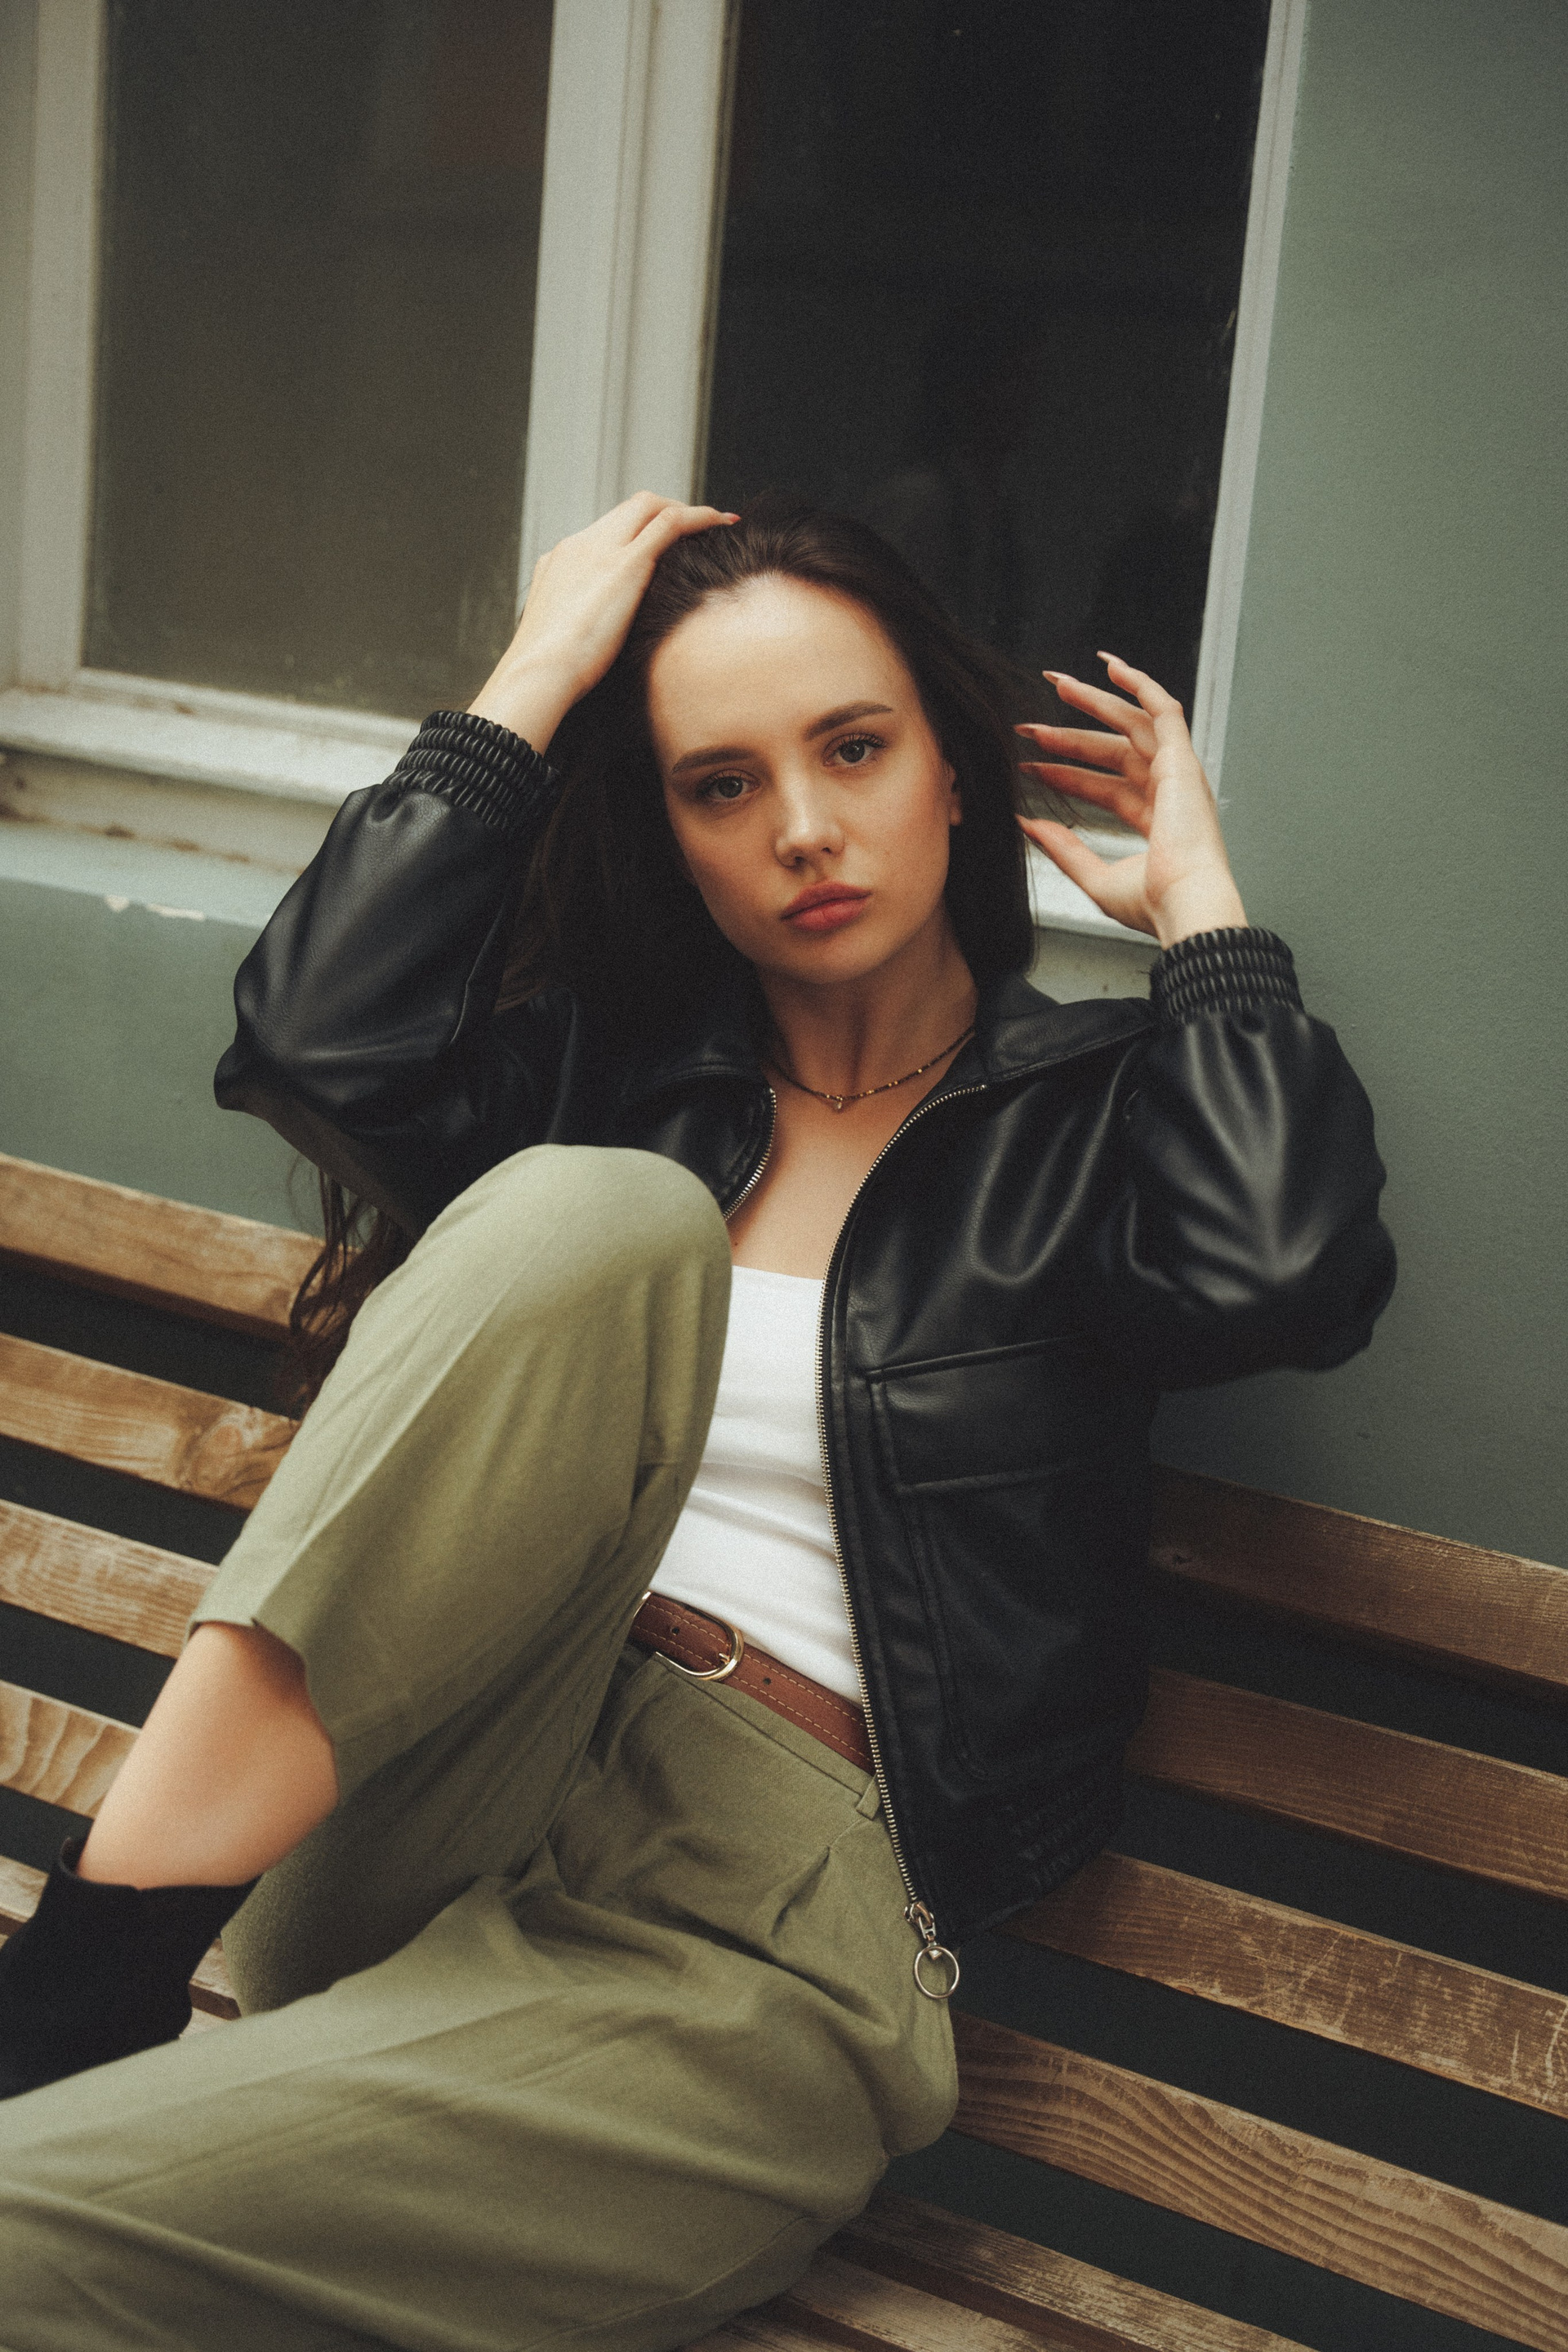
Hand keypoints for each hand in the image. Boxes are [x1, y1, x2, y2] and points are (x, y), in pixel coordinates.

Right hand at [468, 493, 737, 752]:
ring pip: (650, 507)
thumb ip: (577, 631)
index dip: (640, 532)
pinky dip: (699, 518)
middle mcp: (579, 545)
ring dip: (686, 511)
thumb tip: (594, 649)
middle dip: (667, 512)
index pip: (607, 531)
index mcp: (560, 563)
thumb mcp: (558, 643)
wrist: (537, 674)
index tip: (664, 546)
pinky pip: (670, 523)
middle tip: (699, 528)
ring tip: (716, 524)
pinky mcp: (626, 563)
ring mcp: (601, 549)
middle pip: (629, 509)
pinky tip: (722, 524)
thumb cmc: (547, 675)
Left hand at [1014, 654, 1247, 948]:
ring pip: (1132, 723)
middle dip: (1070, 736)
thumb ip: (1063, 849)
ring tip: (1056, 684)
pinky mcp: (1182, 760)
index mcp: (1156, 822)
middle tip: (1030, 726)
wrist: (1185, 904)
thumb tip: (1028, 825)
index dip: (1067, 775)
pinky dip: (1139, 684)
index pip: (1105, 787)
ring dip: (1095, 702)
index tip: (1029, 767)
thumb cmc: (1153, 904)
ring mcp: (1178, 774)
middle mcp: (1169, 793)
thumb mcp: (1095, 877)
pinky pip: (1163, 708)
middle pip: (1113, 751)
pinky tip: (1111, 666)